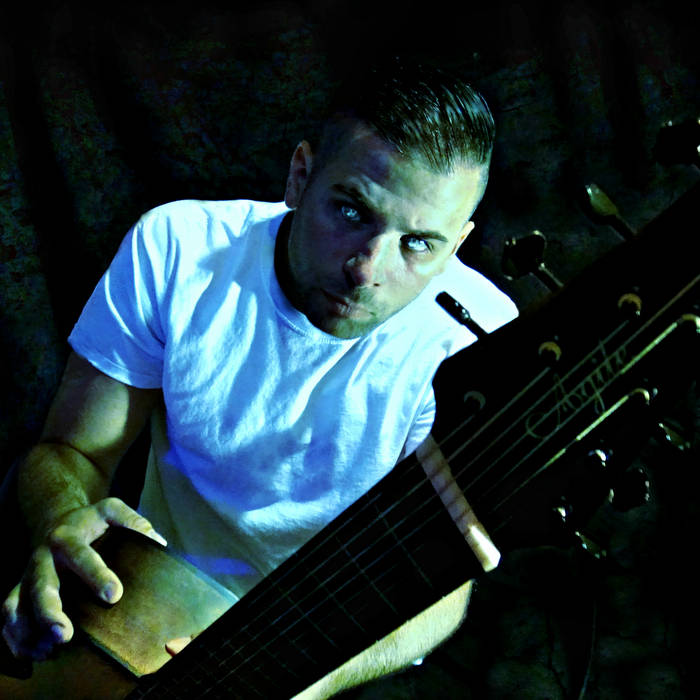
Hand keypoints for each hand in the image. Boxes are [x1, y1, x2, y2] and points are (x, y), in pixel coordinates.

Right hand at [1, 497, 165, 659]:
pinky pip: (9, 616)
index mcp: (66, 537)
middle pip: (40, 586)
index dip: (96, 575)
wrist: (53, 521)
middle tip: (65, 634)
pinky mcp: (19, 591)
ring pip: (16, 605)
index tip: (114, 595)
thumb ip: (133, 521)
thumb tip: (158, 542)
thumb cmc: (90, 521)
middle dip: (50, 611)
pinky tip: (35, 653)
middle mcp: (41, 558)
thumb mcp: (110, 510)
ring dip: (30, 630)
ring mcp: (26, 577)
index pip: (80, 556)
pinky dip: (16, 637)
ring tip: (50, 649)